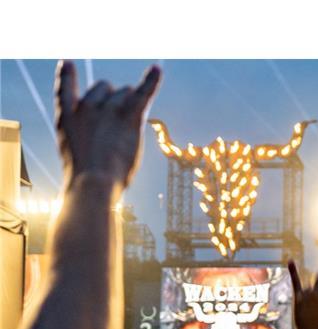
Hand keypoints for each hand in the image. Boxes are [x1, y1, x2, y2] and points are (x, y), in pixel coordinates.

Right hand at [54, 60, 160, 187]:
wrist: (92, 181)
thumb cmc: (85, 177)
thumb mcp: (73, 154)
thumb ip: (83, 138)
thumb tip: (103, 139)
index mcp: (67, 116)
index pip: (64, 87)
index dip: (67, 74)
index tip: (67, 63)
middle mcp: (86, 106)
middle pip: (104, 87)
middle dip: (112, 100)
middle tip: (115, 127)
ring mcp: (108, 109)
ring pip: (124, 91)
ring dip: (130, 104)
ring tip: (127, 130)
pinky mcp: (129, 116)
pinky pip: (143, 93)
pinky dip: (151, 81)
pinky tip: (157, 70)